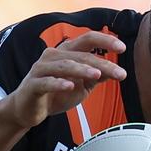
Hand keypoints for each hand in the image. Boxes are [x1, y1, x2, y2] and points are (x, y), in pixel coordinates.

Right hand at [5, 32, 126, 128]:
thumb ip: (96, 77)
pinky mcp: (32, 85)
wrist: (27, 110)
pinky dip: (58, 83)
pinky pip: (46, 82)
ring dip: (82, 70)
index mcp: (66, 53)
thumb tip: (115, 71)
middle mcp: (53, 56)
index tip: (122, 48)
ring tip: (97, 76)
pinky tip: (70, 86)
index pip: (88, 39)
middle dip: (102, 64)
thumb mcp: (81, 87)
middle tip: (120, 74)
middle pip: (80, 55)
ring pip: (65, 65)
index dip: (105, 40)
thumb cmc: (55, 95)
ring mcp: (41, 69)